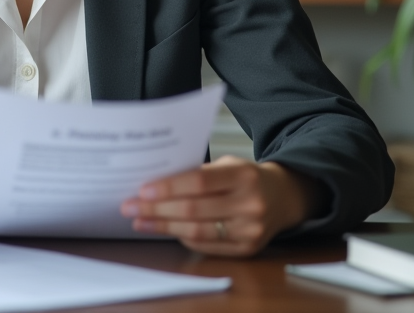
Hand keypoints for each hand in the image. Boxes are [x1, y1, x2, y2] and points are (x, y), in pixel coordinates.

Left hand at [119, 156, 321, 256]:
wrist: (284, 197)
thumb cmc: (247, 177)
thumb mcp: (228, 164)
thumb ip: (198, 174)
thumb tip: (155, 185)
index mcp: (244, 175)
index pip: (198, 182)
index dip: (168, 188)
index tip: (142, 190)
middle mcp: (250, 204)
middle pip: (193, 210)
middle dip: (156, 210)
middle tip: (130, 207)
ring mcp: (250, 230)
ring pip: (197, 231)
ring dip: (163, 227)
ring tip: (140, 221)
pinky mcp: (247, 249)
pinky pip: (207, 245)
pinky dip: (183, 237)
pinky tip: (166, 230)